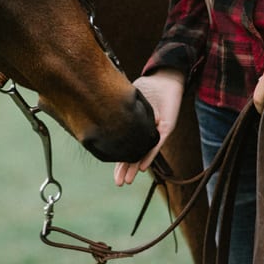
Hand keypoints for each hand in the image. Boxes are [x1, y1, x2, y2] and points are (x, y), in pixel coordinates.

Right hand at [113, 69, 185, 186]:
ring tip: (127, 181)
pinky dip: (149, 154)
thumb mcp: (126, 99)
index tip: (111, 173)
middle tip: (118, 184)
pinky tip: (141, 166)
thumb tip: (97, 115)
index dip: (118, 161)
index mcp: (135, 128)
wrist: (165, 79)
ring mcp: (156, 132)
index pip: (125, 147)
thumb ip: (117, 110)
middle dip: (125, 170)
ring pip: (144, 153)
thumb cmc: (148, 87)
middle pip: (134, 155)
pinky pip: (156, 143)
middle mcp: (146, 134)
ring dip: (134, 167)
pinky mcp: (167, 127)